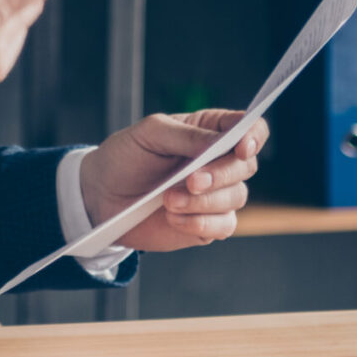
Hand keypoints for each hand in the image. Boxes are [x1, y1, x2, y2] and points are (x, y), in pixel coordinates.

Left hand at [77, 108, 267, 253]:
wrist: (101, 196)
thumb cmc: (126, 156)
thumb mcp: (150, 133)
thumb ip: (186, 135)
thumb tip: (220, 142)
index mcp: (211, 131)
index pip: (250, 129)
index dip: (254, 136)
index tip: (241, 147)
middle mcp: (220, 163)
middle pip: (246, 166)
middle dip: (221, 174)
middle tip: (191, 180)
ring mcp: (216, 195)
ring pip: (236, 198)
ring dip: (203, 202)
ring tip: (168, 200)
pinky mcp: (207, 224)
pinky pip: (223, 226)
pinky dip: (199, 223)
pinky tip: (173, 218)